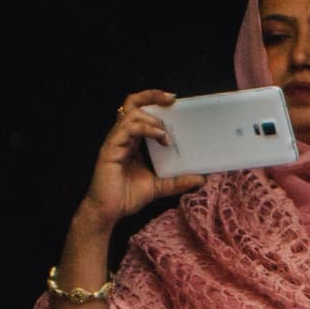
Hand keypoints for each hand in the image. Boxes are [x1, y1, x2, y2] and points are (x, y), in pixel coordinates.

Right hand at [78, 88, 203, 231]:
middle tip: (171, 99)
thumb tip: (200, 178)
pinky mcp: (110, 149)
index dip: (154, 101)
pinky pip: (127, 129)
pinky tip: (159, 136)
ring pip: (131, 113)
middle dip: (151, 96)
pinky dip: (145, 128)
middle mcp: (122, 137)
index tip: (174, 101)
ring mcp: (115, 141)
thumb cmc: (127, 197)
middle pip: (132, 103)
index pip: (141, 112)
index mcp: (132, 141)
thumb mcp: (159, 187)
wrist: (108, 213)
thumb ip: (177, 181)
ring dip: (152, 119)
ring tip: (165, 133)